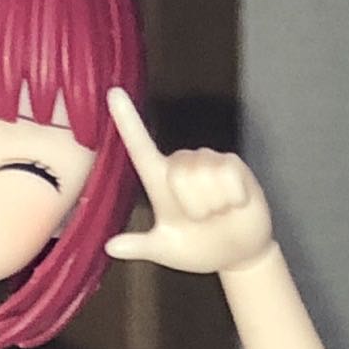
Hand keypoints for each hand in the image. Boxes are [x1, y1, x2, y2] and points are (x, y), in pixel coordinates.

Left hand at [102, 87, 274, 275]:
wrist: (238, 255)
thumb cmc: (199, 248)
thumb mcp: (166, 250)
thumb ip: (140, 247)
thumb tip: (110, 247)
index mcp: (159, 181)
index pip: (139, 146)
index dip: (127, 121)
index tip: (113, 93)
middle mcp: (181, 165)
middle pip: (178, 172)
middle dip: (192, 205)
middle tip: (202, 219)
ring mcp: (208, 162)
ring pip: (203, 175)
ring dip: (212, 204)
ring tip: (218, 212)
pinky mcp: (233, 164)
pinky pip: (228, 176)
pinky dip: (231, 199)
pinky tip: (235, 204)